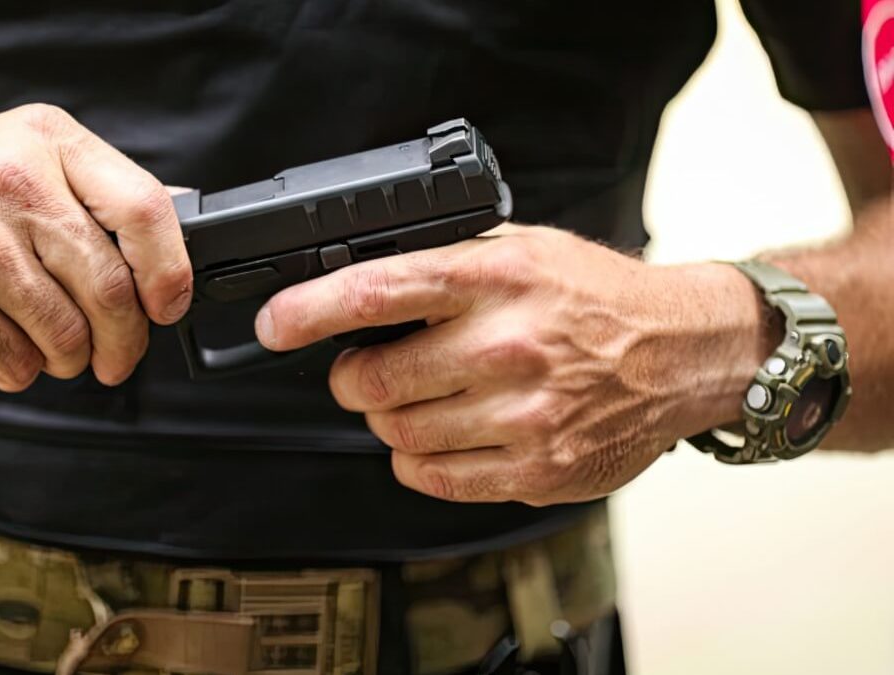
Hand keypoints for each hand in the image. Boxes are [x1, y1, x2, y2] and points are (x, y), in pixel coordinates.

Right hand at [0, 104, 190, 389]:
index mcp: (44, 143)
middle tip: (113, 355)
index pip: (143, 209)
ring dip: (66, 359)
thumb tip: (176, 220)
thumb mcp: (14, 156)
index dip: (169, 272)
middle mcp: (12, 184)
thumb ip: (91, 190)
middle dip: (123, 340)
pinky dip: (18, 369)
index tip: (167, 306)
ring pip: (67, 336)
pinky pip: (15, 361)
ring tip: (45, 347)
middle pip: (110, 289)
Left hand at [256, 226, 772, 504]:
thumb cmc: (594, 299)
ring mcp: (525, 415)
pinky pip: (435, 478)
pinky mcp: (537, 469)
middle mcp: (509, 346)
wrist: (682, 352)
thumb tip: (355, 288)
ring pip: (398, 435)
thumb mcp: (520, 250)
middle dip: (351, 379)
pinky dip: (418, 460)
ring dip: (388, 420)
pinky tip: (443, 433)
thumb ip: (444, 266)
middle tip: (363, 370)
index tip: (276, 325)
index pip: (378, 292)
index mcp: (496, 279)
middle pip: (374, 381)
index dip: (309, 311)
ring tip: (417, 399)